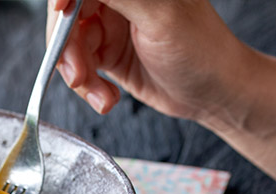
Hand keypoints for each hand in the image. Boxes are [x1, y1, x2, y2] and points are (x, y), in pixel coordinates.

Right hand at [49, 0, 253, 121]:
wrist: (215, 94)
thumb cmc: (202, 51)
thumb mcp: (160, 16)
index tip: (60, 14)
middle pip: (68, 14)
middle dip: (67, 48)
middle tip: (78, 74)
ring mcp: (112, 25)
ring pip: (69, 44)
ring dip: (79, 75)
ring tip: (101, 96)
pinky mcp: (107, 53)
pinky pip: (79, 66)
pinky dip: (87, 87)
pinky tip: (106, 98)